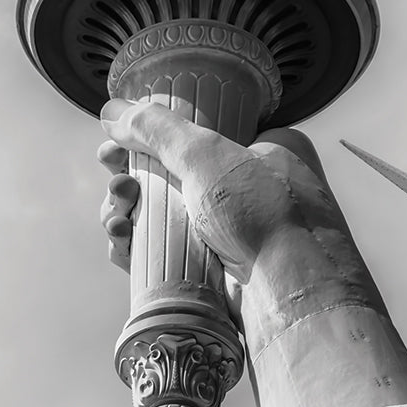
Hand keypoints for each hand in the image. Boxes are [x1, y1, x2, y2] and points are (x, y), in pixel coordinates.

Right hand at [98, 97, 331, 284]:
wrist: (293, 295)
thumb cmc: (264, 213)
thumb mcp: (209, 154)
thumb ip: (158, 130)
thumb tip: (113, 111)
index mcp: (268, 149)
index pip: (201, 134)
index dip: (154, 138)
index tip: (116, 144)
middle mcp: (254, 189)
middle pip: (174, 175)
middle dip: (133, 179)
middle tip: (116, 183)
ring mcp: (235, 233)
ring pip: (166, 216)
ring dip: (130, 212)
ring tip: (116, 217)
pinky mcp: (217, 272)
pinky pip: (168, 252)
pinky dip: (139, 246)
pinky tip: (121, 242)